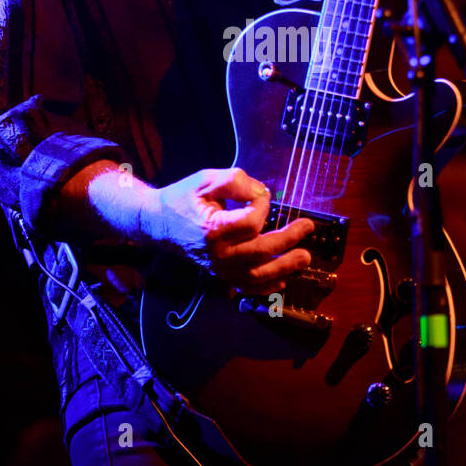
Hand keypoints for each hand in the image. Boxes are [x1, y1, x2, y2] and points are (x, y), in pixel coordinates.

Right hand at [140, 167, 314, 292]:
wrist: (158, 223)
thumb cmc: (182, 199)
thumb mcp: (205, 179)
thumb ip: (235, 181)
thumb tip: (262, 194)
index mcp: (212, 229)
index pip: (251, 222)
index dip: (262, 205)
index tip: (260, 195)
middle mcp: (217, 254)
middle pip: (261, 251)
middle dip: (288, 239)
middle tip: (308, 227)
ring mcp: (219, 268)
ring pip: (257, 274)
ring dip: (285, 267)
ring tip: (304, 258)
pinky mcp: (219, 274)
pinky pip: (246, 286)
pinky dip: (266, 286)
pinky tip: (283, 279)